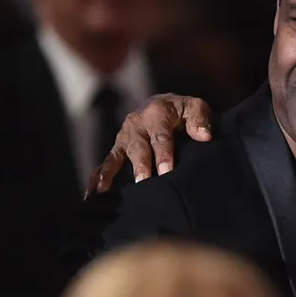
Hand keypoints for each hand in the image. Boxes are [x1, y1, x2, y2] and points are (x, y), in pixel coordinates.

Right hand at [86, 93, 213, 194]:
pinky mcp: (118, 147)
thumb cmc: (183, 111)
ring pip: (118, 155)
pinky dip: (98, 176)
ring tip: (104, 189)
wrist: (165, 103)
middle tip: (143, 183)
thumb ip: (200, 119)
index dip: (164, 154)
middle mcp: (137, 123)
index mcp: (157, 113)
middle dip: (141, 166)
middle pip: (139, 148)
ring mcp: (125, 136)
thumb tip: (204, 136)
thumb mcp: (196, 107)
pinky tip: (92, 193)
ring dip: (111, 173)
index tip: (167, 172)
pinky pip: (107, 161)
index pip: (161, 137)